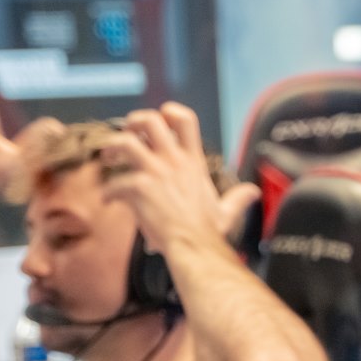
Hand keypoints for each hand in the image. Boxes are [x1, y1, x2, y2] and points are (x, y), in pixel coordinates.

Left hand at [97, 104, 249, 257]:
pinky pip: (115, 182)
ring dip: (111, 147)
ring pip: (125, 142)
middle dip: (132, 123)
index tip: (159, 121)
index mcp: (193, 162)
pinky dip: (108, 191)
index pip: (184, 119)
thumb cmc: (208, 232)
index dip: (168, 112)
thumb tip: (252, 193)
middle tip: (127, 134)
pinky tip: (109, 200)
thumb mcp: (226, 211)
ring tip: (107, 157)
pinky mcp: (139, 189)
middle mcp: (174, 161)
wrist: (196, 247)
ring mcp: (156, 173)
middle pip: (149, 120)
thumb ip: (238, 198)